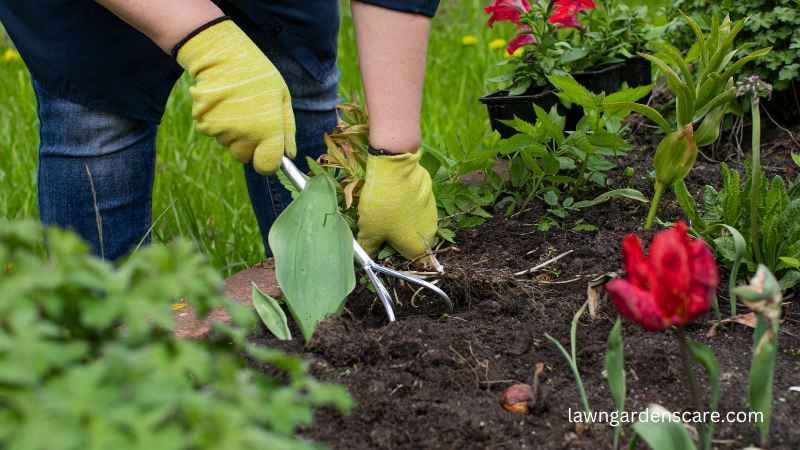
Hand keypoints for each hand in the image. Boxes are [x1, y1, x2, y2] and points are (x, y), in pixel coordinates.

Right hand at [176, 19, 294, 173]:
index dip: (268, 162)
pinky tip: (224, 104)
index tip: (269, 151)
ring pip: (229, 145)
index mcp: (267, 130)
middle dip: (250, 146)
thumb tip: (289, 155)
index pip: (267, 167)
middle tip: (252, 120)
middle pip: (246, 157)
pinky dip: (218, 124)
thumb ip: (288, 130)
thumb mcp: (282, 98)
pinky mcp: (203, 124)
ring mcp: (221, 131)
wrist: (222, 56)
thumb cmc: (259, 76)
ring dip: (234, 133)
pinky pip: (214, 134)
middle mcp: (244, 135)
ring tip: (237, 106)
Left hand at [356, 152, 437, 263]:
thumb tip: (366, 255)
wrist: (395, 170)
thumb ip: (369, 247)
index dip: (397, 258)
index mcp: (417, 247)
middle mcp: (430, 233)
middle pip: (414, 242)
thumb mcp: (369, 231)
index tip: (384, 251)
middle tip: (380, 231)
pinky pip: (417, 208)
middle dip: (399, 239)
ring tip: (385, 213)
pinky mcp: (430, 197)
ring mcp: (432, 213)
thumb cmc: (383, 207)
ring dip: (403, 222)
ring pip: (416, 224)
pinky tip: (393, 199)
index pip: (411, 262)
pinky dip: (407, 207)